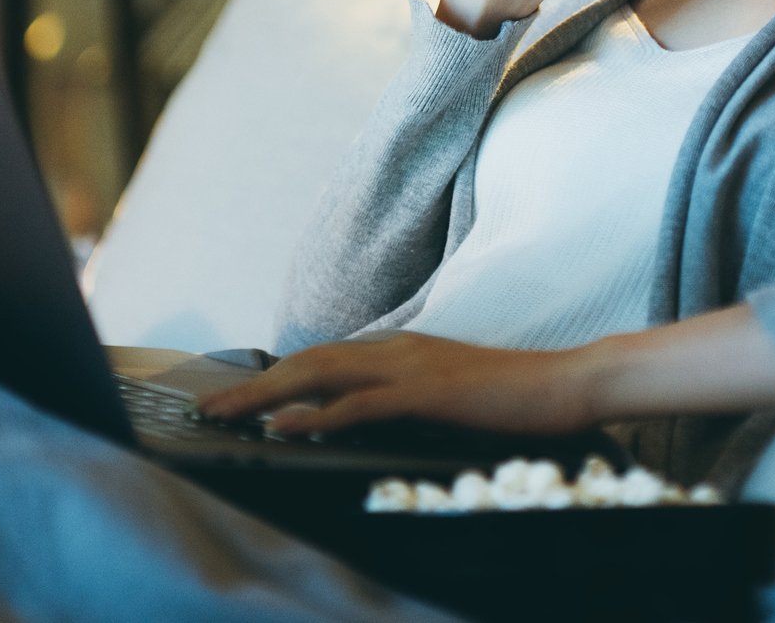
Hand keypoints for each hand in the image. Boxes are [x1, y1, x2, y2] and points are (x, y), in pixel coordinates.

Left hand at [194, 332, 600, 437]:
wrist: (565, 384)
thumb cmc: (512, 396)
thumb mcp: (446, 394)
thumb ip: (404, 398)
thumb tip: (363, 418)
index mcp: (398, 348)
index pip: (321, 359)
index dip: (274, 376)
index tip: (235, 397)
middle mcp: (395, 348)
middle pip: (307, 362)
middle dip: (253, 386)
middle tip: (209, 409)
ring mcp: (410, 367)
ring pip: (322, 375)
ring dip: (268, 396)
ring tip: (228, 416)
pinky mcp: (428, 392)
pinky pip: (362, 403)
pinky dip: (319, 414)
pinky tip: (289, 426)